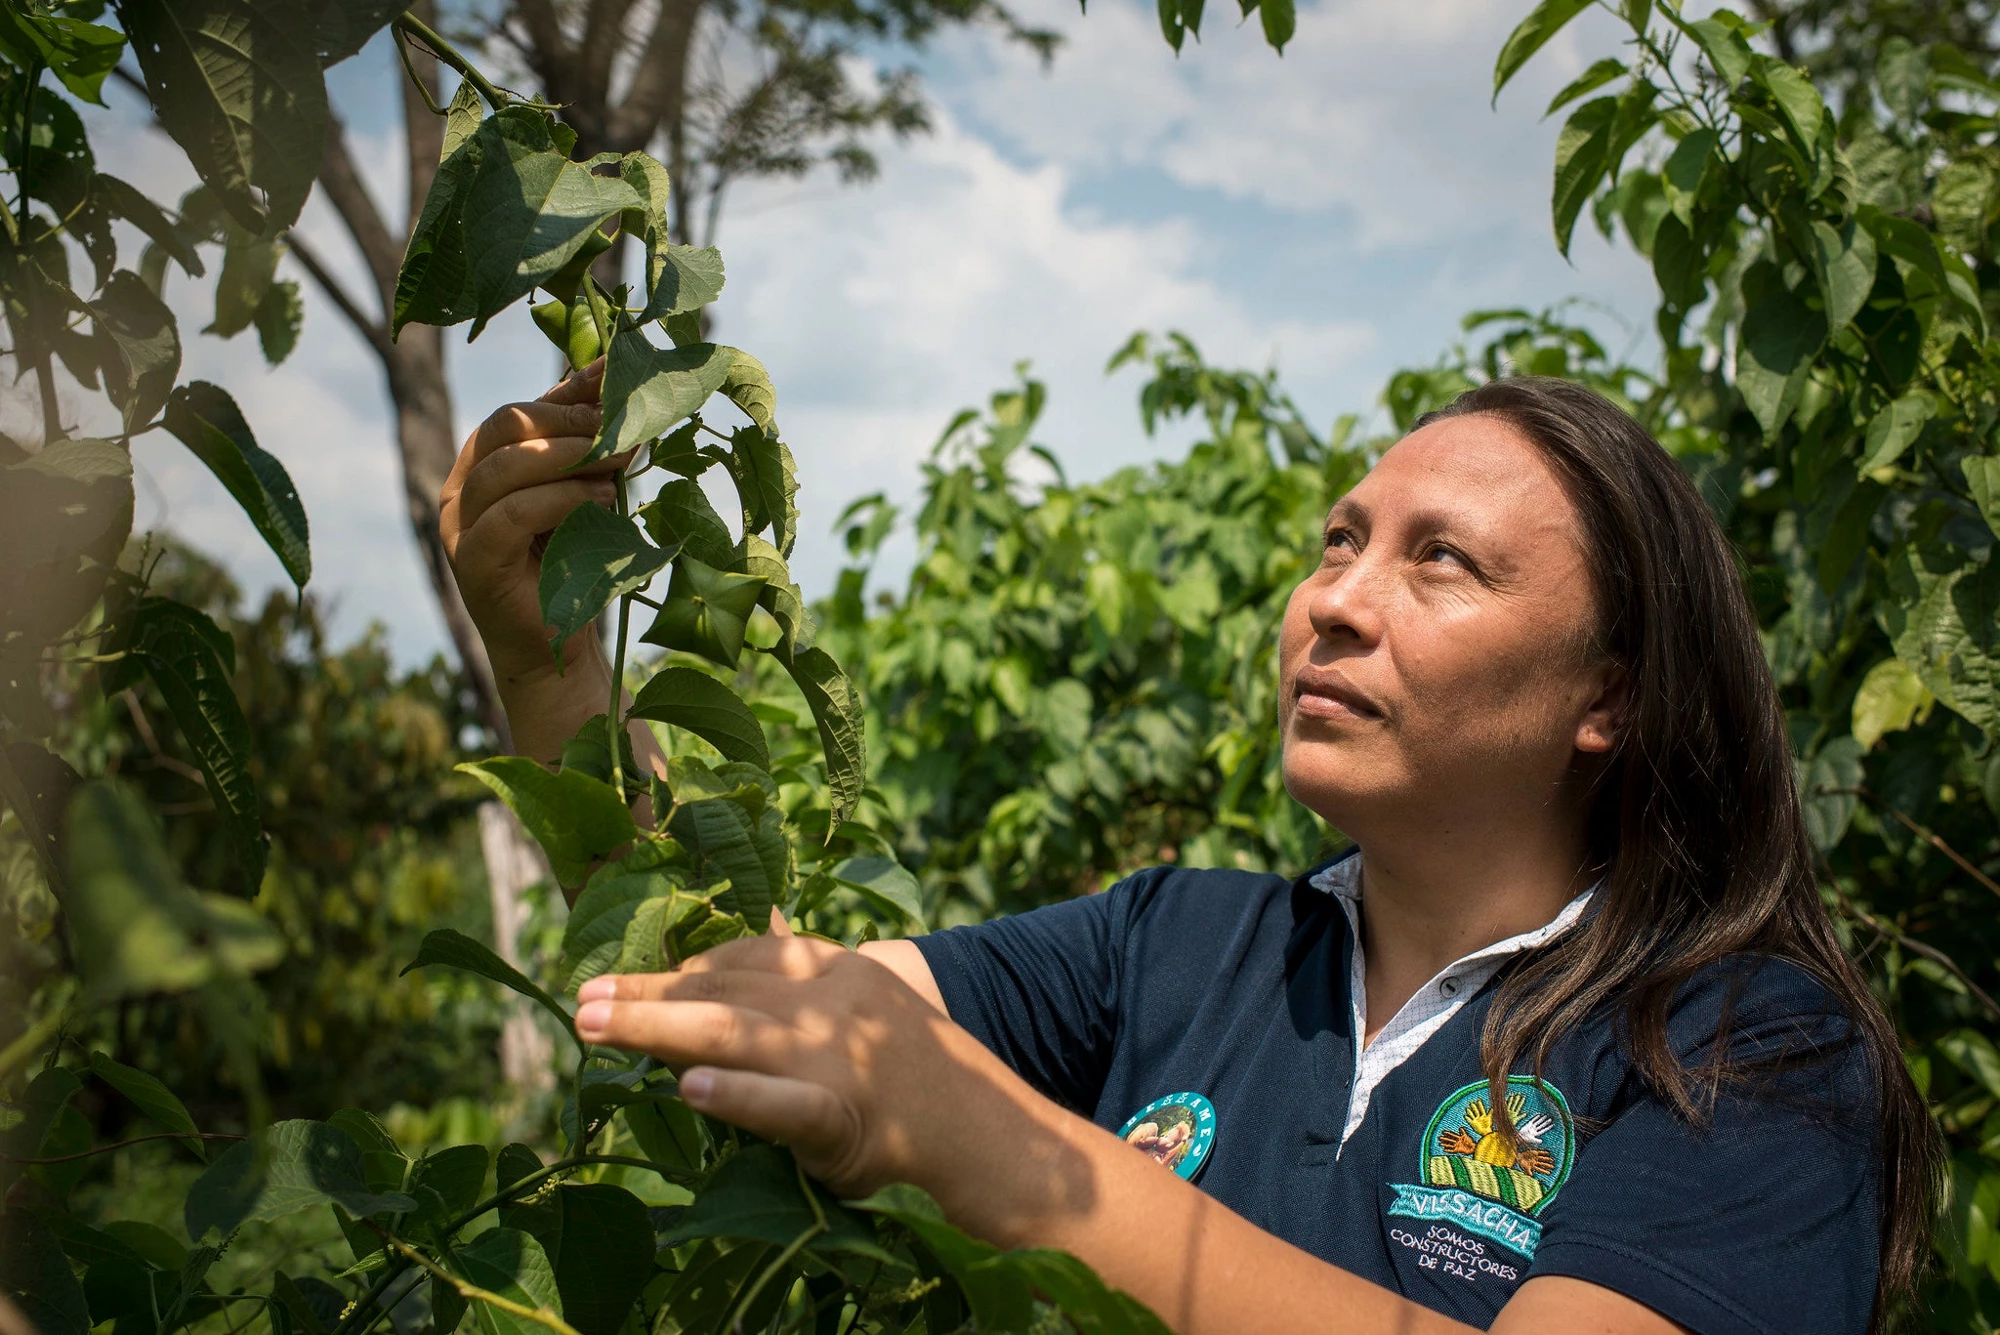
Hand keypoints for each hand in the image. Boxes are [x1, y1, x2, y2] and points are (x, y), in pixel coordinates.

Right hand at [439, 360, 633, 751]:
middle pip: (506, 426)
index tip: (617, 384)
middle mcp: (460, 489)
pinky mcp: (471, 562)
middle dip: (570, 422)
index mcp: (482, 464)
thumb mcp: (582, 491)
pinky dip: (560, 500)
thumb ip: (584, 442)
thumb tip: (608, 374)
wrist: (557, 647)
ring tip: (617, 465)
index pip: (519, 410)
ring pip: (506, 466)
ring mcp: (459, 526)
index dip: (569, 395)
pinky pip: (512, 514)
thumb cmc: (572, 565)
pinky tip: (600, 501)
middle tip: (622, 428)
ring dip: (570, 458)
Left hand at [573, 913, 1042, 1201]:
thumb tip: (745, 931)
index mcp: (837, 969)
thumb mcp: (863, 1006)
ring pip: (733, 1032)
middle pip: (723, 986)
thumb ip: (804, 978)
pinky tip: (688, 1090)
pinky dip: (736, 1096)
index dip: (680, 962)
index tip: (622, 972)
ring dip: (656, 1026)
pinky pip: (783, 1105)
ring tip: (595, 1026)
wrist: (989, 1134)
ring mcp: (839, 1059)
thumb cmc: (913, 1074)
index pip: (745, 953)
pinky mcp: (844, 1119)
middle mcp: (834, 1002)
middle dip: (647, 991)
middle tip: (582, 999)